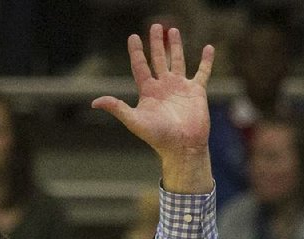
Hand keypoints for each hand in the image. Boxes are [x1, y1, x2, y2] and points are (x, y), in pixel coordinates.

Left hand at [92, 24, 213, 193]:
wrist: (182, 147)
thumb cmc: (158, 137)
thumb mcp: (134, 121)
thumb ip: (117, 108)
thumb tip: (95, 102)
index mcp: (148, 92)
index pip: (140, 67)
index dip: (136, 52)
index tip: (132, 37)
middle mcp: (163, 87)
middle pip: (158, 59)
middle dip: (155, 43)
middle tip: (155, 25)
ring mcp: (180, 88)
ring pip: (177, 61)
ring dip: (175, 46)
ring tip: (173, 30)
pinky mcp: (197, 91)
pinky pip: (203, 72)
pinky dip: (206, 61)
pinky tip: (208, 48)